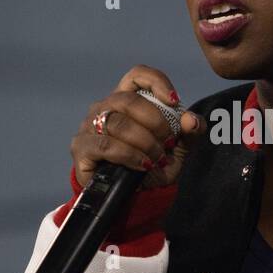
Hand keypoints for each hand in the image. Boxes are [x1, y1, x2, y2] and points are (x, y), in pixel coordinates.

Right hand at [71, 65, 205, 190]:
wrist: (134, 197)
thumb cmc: (153, 164)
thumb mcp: (178, 149)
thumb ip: (190, 132)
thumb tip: (191, 120)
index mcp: (127, 100)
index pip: (136, 76)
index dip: (156, 82)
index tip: (174, 102)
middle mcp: (104, 108)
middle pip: (127, 99)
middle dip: (155, 121)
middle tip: (169, 141)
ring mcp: (89, 127)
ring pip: (118, 124)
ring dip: (144, 142)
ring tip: (157, 158)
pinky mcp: (81, 148)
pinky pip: (106, 146)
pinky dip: (130, 156)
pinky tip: (142, 165)